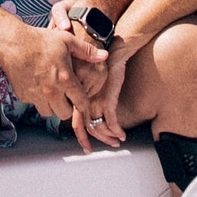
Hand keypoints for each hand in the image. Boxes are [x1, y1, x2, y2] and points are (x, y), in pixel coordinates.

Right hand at [0, 16, 105, 132]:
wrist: (13, 43)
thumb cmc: (42, 40)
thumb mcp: (67, 41)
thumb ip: (87, 51)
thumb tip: (104, 56)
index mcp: (65, 79)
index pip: (80, 102)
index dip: (84, 104)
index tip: (83, 101)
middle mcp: (51, 91)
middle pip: (64, 114)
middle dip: (68, 107)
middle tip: (67, 95)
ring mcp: (36, 96)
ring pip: (48, 113)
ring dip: (52, 106)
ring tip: (54, 93)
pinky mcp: (23, 96)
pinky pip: (34, 105)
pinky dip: (38, 100)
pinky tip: (39, 86)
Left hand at [72, 35, 134, 151]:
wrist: (112, 47)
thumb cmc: (100, 56)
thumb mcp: (86, 72)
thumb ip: (83, 88)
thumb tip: (84, 102)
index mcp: (77, 94)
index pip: (74, 120)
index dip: (79, 135)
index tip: (84, 144)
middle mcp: (83, 99)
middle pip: (85, 127)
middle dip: (90, 141)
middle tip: (91, 150)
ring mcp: (95, 100)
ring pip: (98, 127)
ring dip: (108, 138)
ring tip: (115, 143)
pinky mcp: (108, 98)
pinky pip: (111, 121)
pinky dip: (117, 130)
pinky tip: (122, 135)